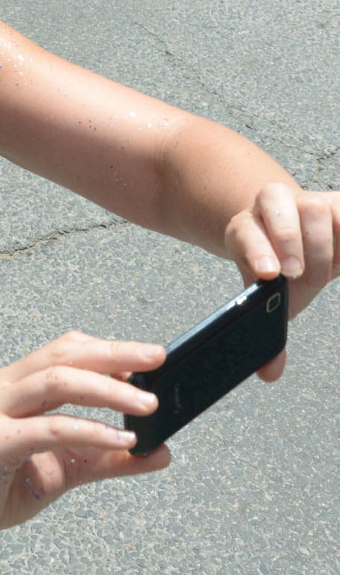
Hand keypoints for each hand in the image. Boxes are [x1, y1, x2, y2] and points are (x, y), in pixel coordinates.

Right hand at [0, 332, 169, 554]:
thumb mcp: (64, 469)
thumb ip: (108, 458)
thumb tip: (161, 452)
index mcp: (15, 383)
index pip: (64, 350)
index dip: (107, 349)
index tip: (149, 358)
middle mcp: (1, 386)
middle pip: (64, 355)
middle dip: (115, 353)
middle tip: (157, 358)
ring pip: (57, 381)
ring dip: (108, 390)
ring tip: (147, 405)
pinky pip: (49, 428)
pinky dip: (89, 430)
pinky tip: (120, 439)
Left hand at [224, 182, 339, 378]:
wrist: (299, 232)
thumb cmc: (282, 267)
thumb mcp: (272, 295)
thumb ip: (268, 329)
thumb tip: (269, 374)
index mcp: (246, 228)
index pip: (244, 232)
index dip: (256, 251)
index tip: (269, 276)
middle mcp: (273, 207)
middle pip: (275, 204)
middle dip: (287, 239)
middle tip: (296, 274)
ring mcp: (309, 199)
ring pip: (314, 205)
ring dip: (322, 245)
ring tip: (326, 274)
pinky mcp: (339, 202)